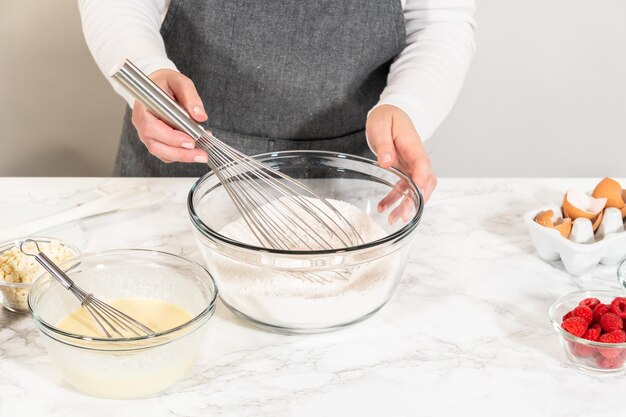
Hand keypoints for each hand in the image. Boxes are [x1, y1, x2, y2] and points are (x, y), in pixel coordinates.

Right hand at [131, 69, 208, 162]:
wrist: (158, 85)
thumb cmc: (165, 83)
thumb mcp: (179, 82)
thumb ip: (190, 97)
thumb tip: (200, 116)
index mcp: (143, 108)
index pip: (151, 128)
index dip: (170, 138)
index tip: (190, 141)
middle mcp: (142, 124)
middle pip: (156, 146)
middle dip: (180, 153)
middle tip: (200, 154)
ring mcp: (148, 135)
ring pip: (162, 153)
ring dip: (183, 156)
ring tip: (201, 154)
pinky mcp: (157, 141)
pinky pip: (167, 154)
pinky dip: (181, 155)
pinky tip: (196, 150)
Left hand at [366, 105, 436, 222]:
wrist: (390, 113)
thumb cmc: (386, 117)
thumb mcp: (380, 125)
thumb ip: (384, 143)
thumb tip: (387, 161)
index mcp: (412, 144)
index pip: (422, 162)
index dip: (421, 177)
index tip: (416, 190)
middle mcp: (416, 157)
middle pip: (426, 181)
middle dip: (418, 199)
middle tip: (406, 214)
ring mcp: (412, 165)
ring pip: (415, 188)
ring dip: (406, 205)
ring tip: (393, 219)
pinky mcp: (404, 170)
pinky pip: (403, 188)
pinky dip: (395, 200)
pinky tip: (383, 208)